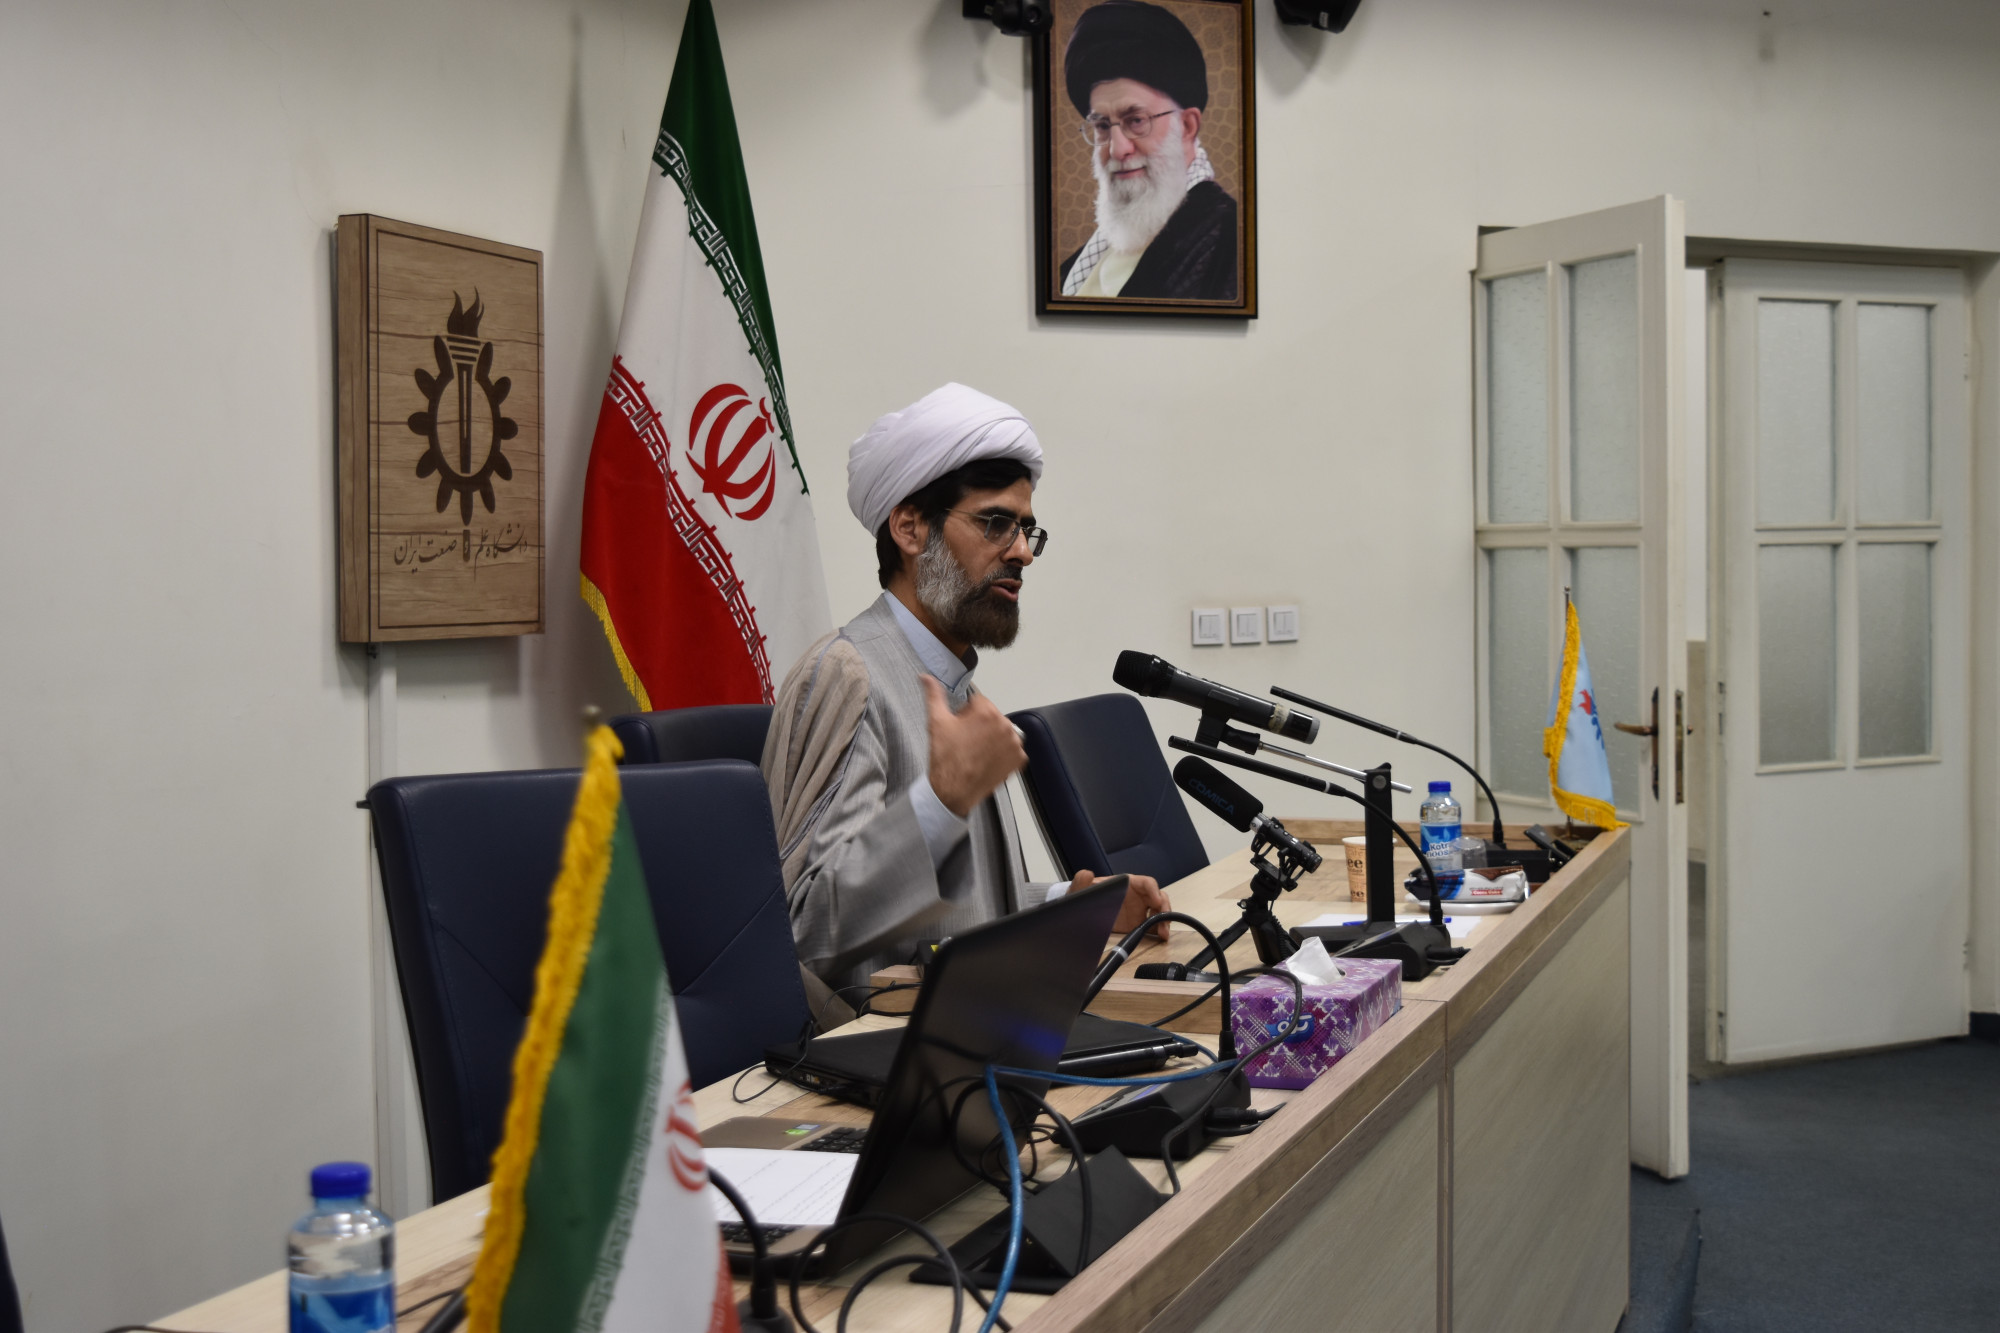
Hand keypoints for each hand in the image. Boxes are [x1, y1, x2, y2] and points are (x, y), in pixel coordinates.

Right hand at [922, 676, 1026, 817]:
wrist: (954, 790)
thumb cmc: (945, 757)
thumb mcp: (937, 722)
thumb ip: (934, 695)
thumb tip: (925, 676)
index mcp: (987, 712)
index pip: (978, 702)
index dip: (966, 713)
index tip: (960, 728)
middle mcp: (1005, 725)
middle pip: (991, 716)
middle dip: (980, 725)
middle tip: (966, 742)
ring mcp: (1014, 744)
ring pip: (1001, 731)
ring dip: (992, 737)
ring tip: (976, 752)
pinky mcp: (1019, 760)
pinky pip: (1011, 748)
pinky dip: (1002, 752)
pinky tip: (987, 759)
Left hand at [1070, 869, 1171, 943]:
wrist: (1082, 915)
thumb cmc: (1086, 896)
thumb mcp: (1082, 889)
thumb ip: (1082, 881)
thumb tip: (1086, 873)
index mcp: (1128, 883)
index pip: (1146, 883)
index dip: (1154, 890)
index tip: (1157, 901)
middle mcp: (1137, 896)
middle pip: (1158, 897)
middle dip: (1165, 907)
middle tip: (1165, 919)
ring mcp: (1139, 910)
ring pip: (1159, 912)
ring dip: (1165, 921)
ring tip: (1163, 933)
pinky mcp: (1138, 924)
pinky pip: (1153, 926)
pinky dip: (1159, 930)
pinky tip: (1161, 937)